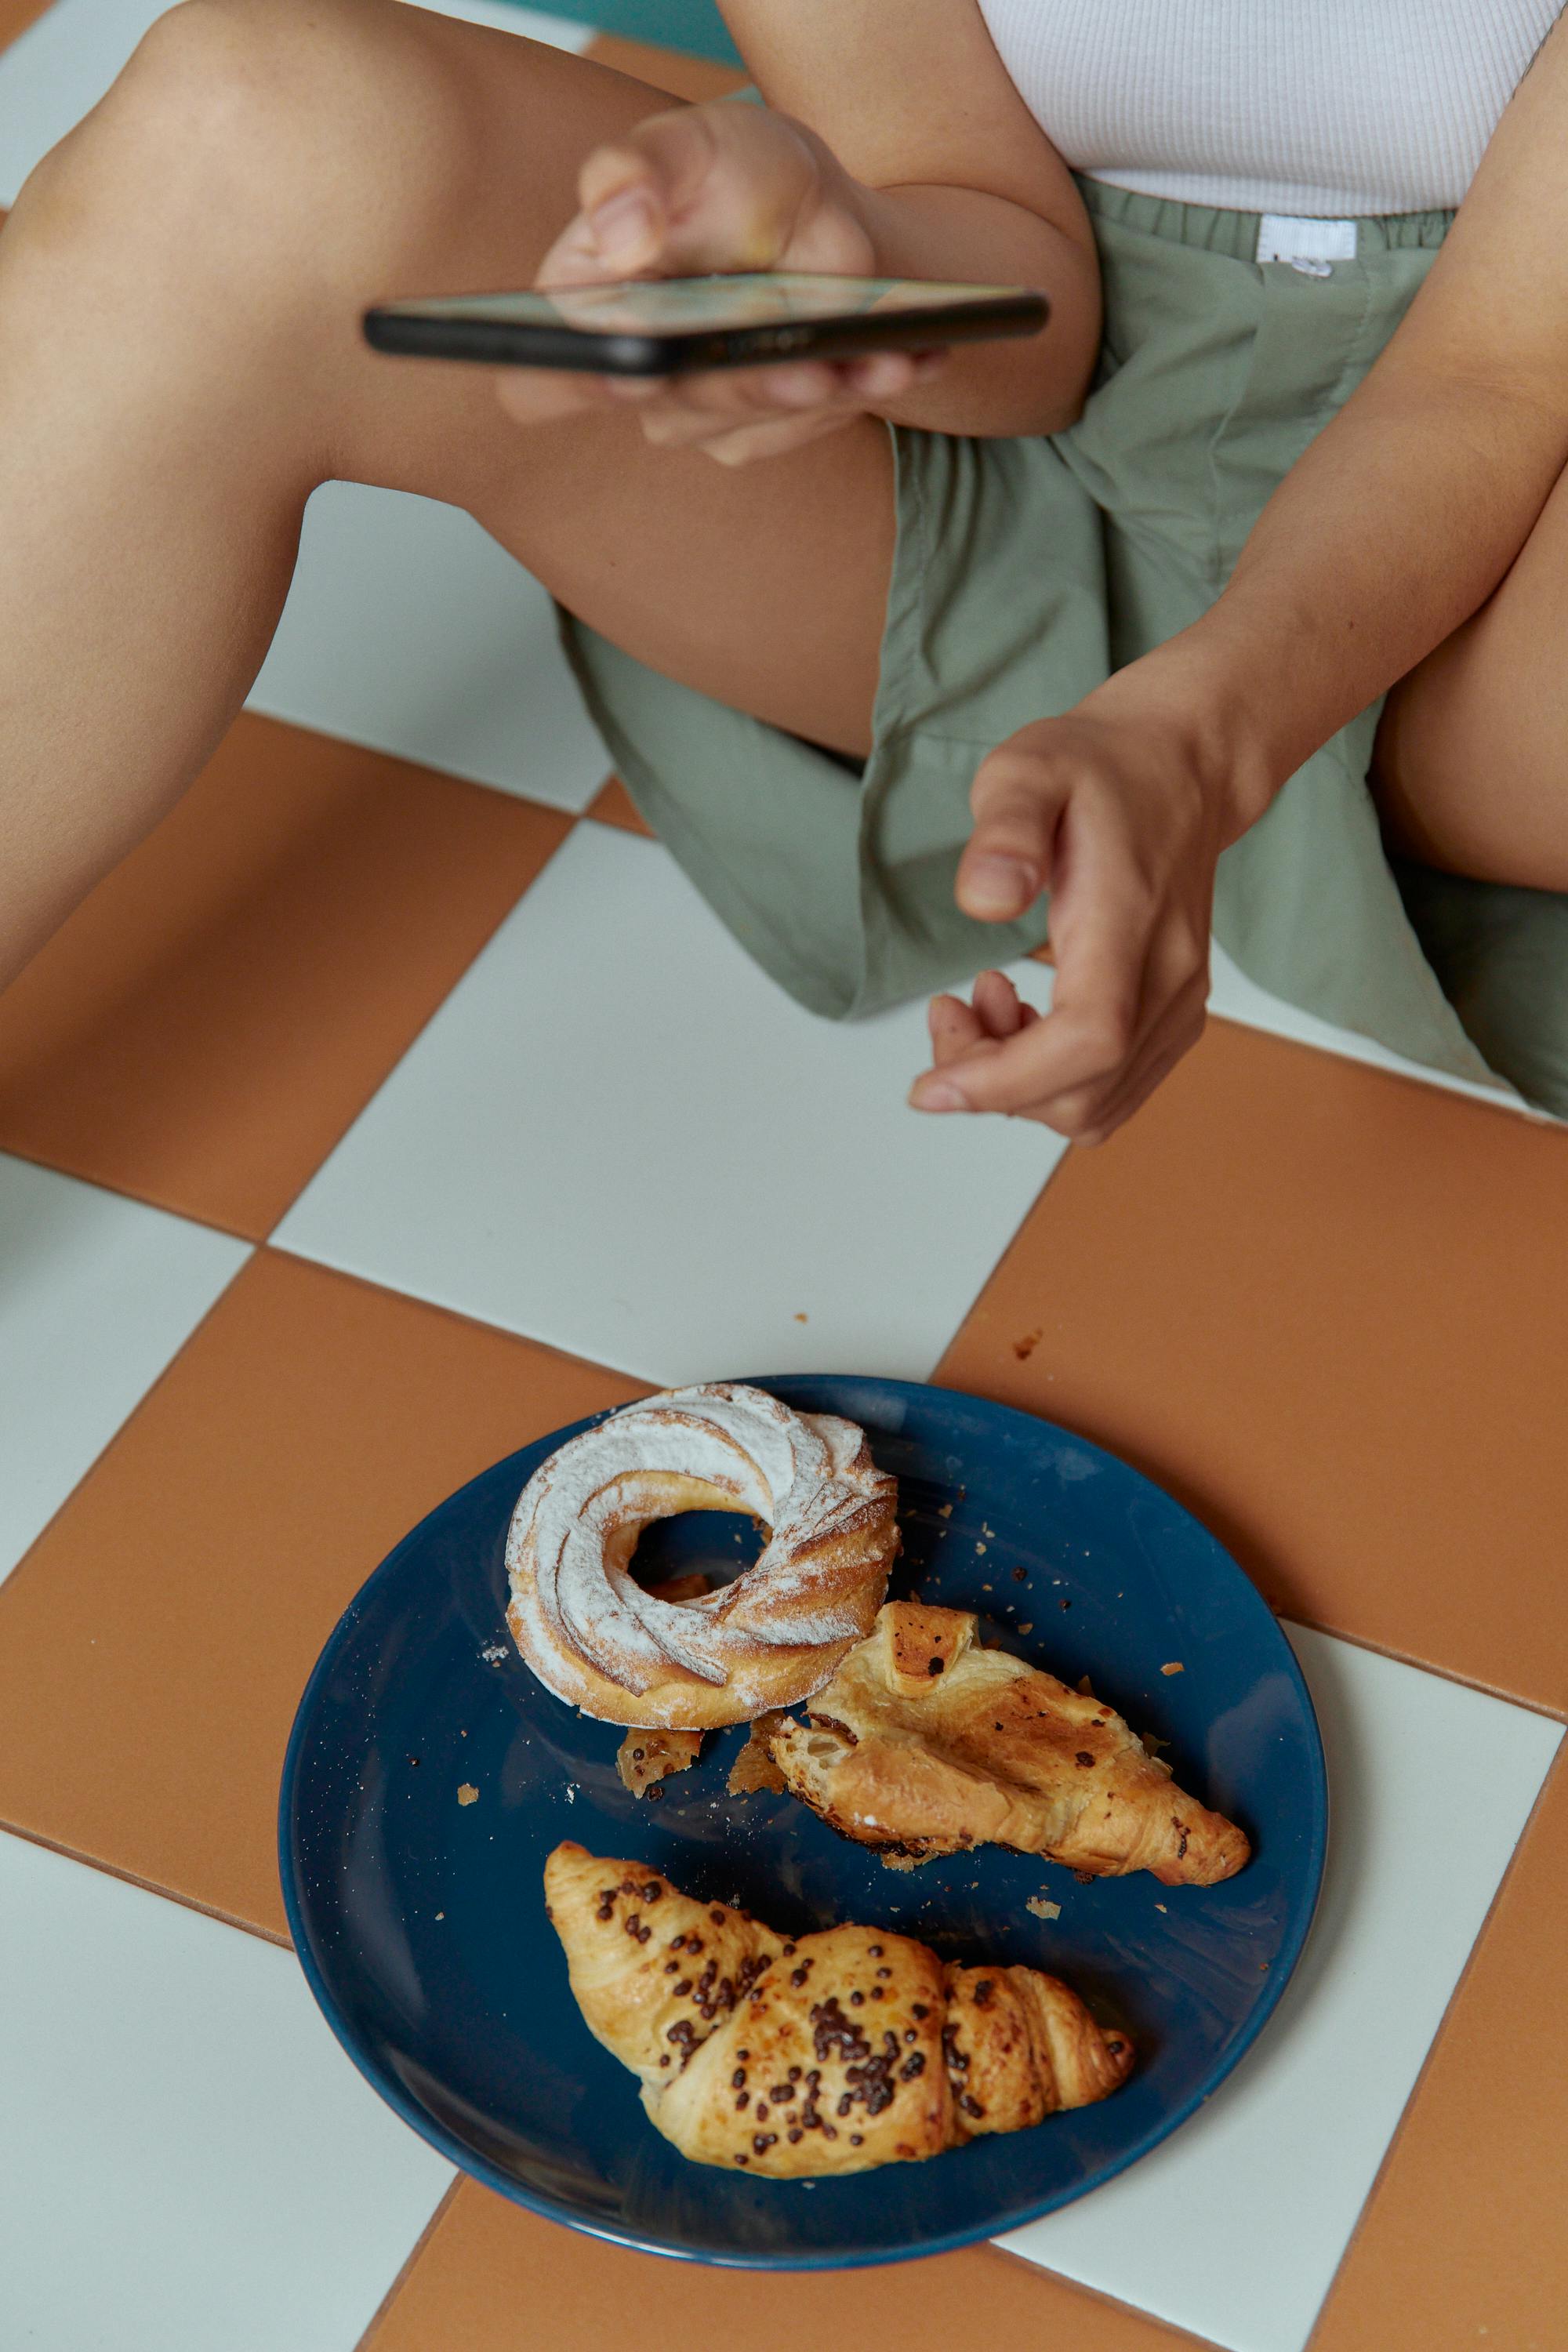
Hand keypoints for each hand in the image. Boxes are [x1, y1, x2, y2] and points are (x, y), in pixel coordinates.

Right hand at [495, 99, 944, 461]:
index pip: (536, 376)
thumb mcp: (693, 144)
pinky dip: (858, 387)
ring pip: (752, 420)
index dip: (569, 382)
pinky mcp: (760, 429)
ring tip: (879, 356)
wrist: (817, 211)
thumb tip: (623, 232)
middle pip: (671, 407)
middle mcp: (630, 373)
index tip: (629, 367)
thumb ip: (640, 172)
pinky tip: (902, 357)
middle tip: (804, 366)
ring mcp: (696, 411)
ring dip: (821, 388)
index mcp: (582, 307)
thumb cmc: (734, 174)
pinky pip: (807, 426)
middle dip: (741, 384)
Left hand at [909, 688, 1259, 1141]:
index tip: (932, 1087)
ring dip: (1018, 1084)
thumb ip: (1004, 828)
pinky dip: (1050, 1080)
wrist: (1179, 766)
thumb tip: (985, 899)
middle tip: (946, 1011)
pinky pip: (1110, 1090)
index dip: (1005, 1082)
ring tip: (982, 1002)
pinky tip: (1020, 1017)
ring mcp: (1179, 1003)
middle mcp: (1169, 976)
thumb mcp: (1028, 770)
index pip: (1087, 1040)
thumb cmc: (1102, 770)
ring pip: (1095, 1106)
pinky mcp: (1174, 1016)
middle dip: (992, 1082)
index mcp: (1130, 921)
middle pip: (1084, 1092)